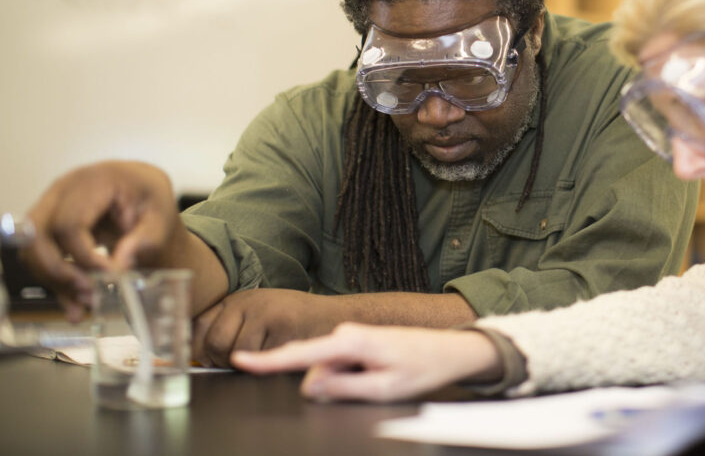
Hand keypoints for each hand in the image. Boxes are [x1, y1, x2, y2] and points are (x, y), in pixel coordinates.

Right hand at [23, 160, 186, 319]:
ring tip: (84, 303)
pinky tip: (75, 302)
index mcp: (94, 181)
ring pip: (32, 248)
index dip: (85, 256)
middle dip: (58, 271)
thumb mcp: (161, 217)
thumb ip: (144, 240)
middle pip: (38, 235)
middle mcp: (64, 189)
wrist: (143, 192)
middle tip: (88, 293)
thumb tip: (119, 264)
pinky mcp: (47, 222)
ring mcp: (51, 204)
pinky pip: (38, 256)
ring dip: (54, 281)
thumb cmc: (151, 199)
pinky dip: (54, 281)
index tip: (111, 275)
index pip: (70, 223)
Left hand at [193, 289, 342, 367]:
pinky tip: (278, 353)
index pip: (198, 326)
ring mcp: (265, 314)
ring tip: (263, 357)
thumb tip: (194, 356)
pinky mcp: (282, 329)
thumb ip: (229, 327)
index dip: (195, 348)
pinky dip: (265, 364)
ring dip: (245, 366)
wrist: (333, 316)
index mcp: (238, 299)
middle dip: (221, 362)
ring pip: (236, 355)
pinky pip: (260, 359)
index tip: (201, 359)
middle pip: (214, 344)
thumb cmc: (293, 321)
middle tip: (238, 363)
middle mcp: (248, 302)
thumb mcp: (257, 314)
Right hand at [231, 322, 502, 402]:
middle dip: (333, 388)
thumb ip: (342, 389)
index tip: (238, 359)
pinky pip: (340, 367)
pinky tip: (378, 375)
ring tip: (383, 379)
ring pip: (329, 373)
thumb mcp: (382, 389)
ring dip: (348, 383)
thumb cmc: (420, 368)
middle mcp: (346, 333)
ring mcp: (350, 336)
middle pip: (316, 372)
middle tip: (375, 386)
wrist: (447, 350)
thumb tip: (309, 387)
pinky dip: (353, 377)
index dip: (267, 360)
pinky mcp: (354, 341)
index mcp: (351, 341)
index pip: (300, 354)